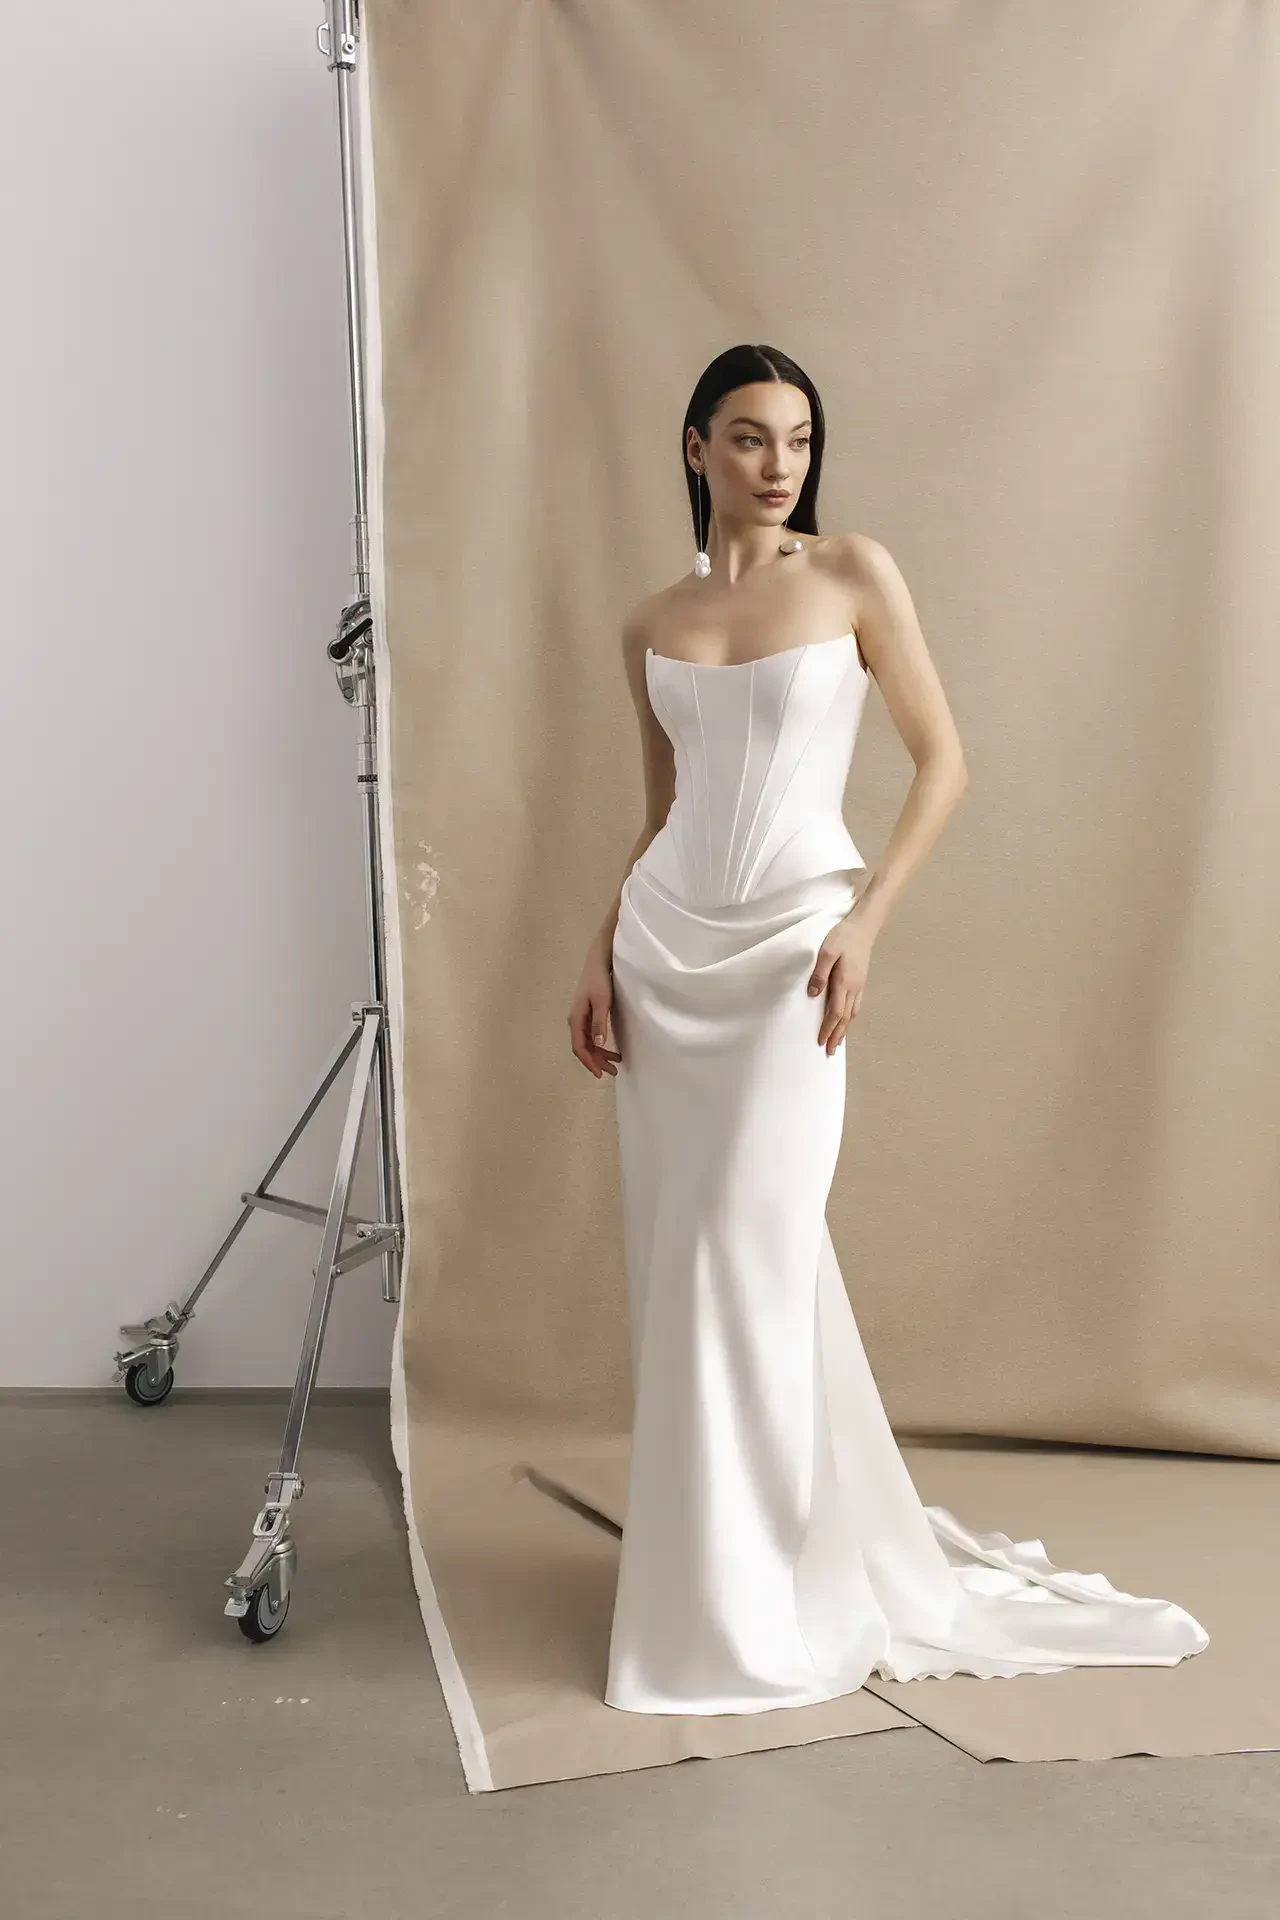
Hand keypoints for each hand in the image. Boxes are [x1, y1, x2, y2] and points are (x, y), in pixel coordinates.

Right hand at [569, 945, 622, 1077]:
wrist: (597, 961)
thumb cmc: (599, 980)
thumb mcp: (602, 1002)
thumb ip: (599, 1023)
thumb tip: (599, 1044)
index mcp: (576, 1019)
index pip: (580, 1047)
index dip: (589, 1062)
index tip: (600, 1074)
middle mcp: (575, 1021)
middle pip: (584, 1048)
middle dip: (597, 1062)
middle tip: (612, 1072)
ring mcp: (580, 1018)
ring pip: (588, 1043)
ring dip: (600, 1055)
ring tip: (615, 1065)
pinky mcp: (587, 1014)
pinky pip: (591, 1036)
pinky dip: (600, 1045)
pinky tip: (611, 1050)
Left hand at [807, 907, 872, 1053]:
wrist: (864, 926)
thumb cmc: (843, 936)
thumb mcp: (827, 951)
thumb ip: (819, 973)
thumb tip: (813, 995)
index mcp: (845, 982)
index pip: (835, 1012)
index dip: (828, 1029)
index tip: (821, 1042)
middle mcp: (854, 987)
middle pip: (845, 1018)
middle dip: (837, 1036)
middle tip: (829, 1052)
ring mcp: (860, 985)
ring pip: (852, 1014)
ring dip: (844, 1030)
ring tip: (837, 1042)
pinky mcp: (861, 981)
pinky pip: (856, 1006)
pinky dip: (850, 1018)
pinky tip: (846, 1021)